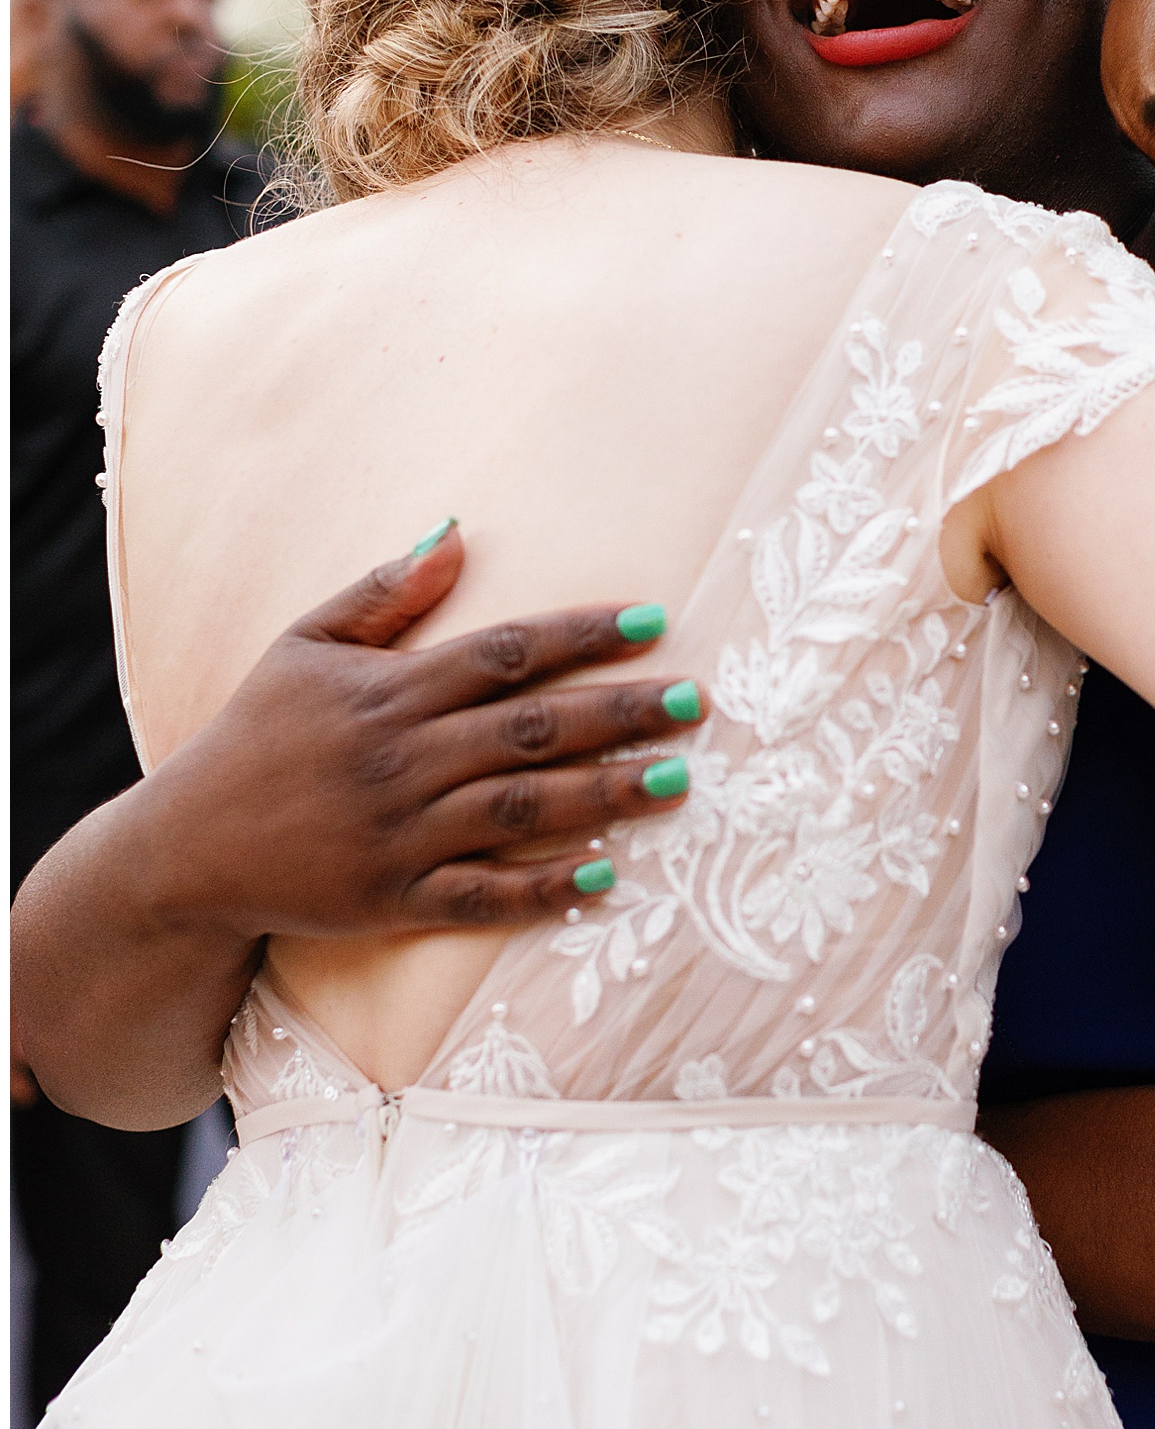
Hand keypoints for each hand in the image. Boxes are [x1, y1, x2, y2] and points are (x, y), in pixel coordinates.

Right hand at [135, 526, 707, 942]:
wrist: (185, 850)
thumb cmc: (255, 736)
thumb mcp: (303, 645)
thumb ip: (385, 592)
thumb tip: (458, 530)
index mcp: (389, 691)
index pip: (506, 653)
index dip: (583, 634)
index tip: (656, 620)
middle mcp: (402, 759)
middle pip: (530, 728)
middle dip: (618, 713)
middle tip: (695, 701)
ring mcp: (401, 833)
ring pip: (521, 809)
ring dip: (605, 794)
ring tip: (679, 779)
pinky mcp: (395, 898)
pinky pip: (483, 895)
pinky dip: (544, 888)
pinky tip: (607, 876)